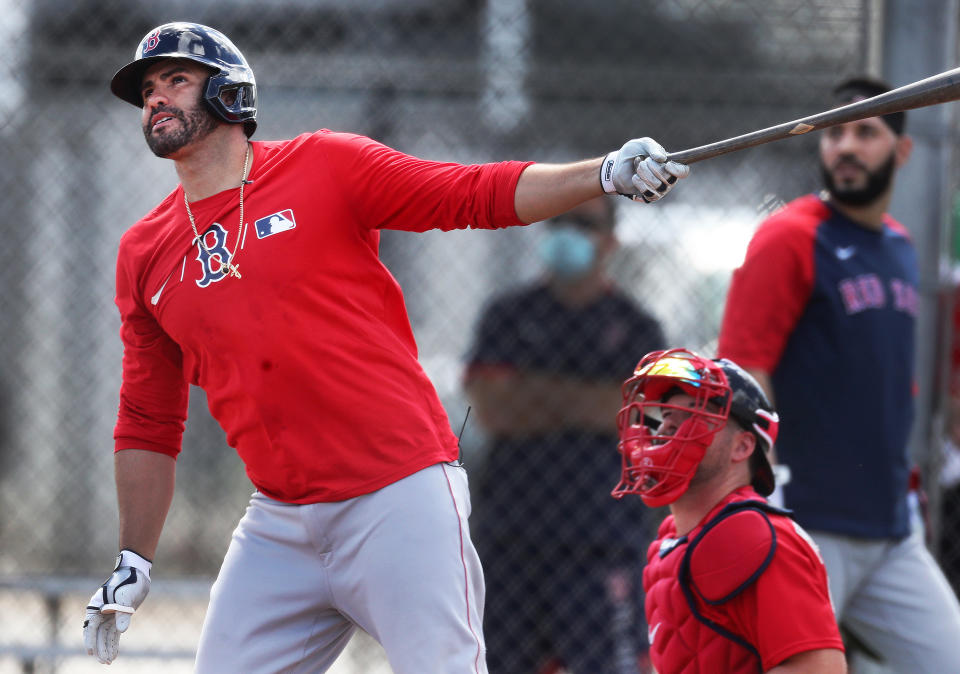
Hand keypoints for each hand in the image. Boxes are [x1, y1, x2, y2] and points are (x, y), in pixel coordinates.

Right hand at [83, 549, 151, 663]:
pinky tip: (114, 653)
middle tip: (104, 662)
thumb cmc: (128, 582)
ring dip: (106, 648)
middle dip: (100, 649)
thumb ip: (122, 614)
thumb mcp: (125, 597)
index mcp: (96, 606)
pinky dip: (113, 643)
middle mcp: (100, 613)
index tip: (91, 652)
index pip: (90, 627)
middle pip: (97, 634)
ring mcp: (108, 616)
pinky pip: (113, 633)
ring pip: (105, 636)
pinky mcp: (118, 617)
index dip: (90, 640)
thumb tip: (121, 630)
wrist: (137, 573)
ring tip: (109, 662)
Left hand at [600, 137, 689, 201]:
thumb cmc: (633, 152)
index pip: (683, 172)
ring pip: (658, 186)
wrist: (618, 165)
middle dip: (654, 168)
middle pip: (669, 178)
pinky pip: (649, 194)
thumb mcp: (643, 144)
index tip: (667, 164)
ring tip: (638, 167)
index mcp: (671, 165)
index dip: (678, 170)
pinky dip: (641, 184)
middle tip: (644, 161)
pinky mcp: (649, 196)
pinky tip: (635, 177)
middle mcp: (668, 179)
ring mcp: (659, 189)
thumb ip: (653, 148)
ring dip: (645, 174)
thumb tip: (662, 159)